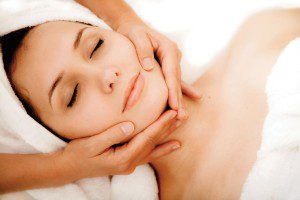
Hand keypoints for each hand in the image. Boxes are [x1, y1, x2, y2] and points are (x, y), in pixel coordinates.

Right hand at [54, 110, 179, 179]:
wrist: (69, 169)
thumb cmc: (77, 155)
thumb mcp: (91, 144)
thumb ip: (112, 134)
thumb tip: (131, 125)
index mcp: (122, 158)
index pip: (147, 138)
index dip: (161, 124)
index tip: (173, 112)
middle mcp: (130, 163)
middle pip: (154, 142)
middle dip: (169, 127)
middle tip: (184, 114)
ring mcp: (130, 163)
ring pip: (154, 147)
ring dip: (168, 135)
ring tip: (181, 124)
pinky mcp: (128, 160)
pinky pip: (149, 153)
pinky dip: (163, 148)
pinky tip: (174, 145)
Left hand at [116, 21, 200, 120]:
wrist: (133, 26)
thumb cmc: (133, 32)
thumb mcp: (136, 36)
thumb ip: (142, 50)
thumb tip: (149, 67)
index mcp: (168, 49)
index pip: (171, 74)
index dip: (172, 90)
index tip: (174, 105)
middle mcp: (173, 56)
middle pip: (176, 81)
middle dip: (178, 99)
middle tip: (180, 117)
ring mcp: (172, 61)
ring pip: (176, 83)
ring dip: (179, 99)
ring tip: (183, 115)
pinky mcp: (168, 65)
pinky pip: (175, 80)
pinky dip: (182, 90)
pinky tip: (196, 96)